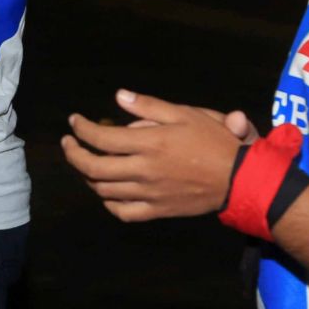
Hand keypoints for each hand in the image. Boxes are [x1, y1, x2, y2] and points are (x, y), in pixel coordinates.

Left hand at [61, 89, 243, 221]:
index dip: (81, 129)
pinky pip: (122, 212)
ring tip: (84, 162)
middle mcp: (143, 171)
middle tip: (69, 143)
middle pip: (93, 167)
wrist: (239, 179)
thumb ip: (148, 106)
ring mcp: (148, 194)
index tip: (74, 121)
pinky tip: (106, 192)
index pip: (100, 138)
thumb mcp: (185, 114)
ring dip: (87, 175)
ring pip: (103, 190)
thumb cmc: (214, 141)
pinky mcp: (156, 210)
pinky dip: (107, 202)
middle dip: (73, 153)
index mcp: (149, 143)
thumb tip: (119, 96)